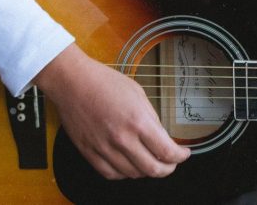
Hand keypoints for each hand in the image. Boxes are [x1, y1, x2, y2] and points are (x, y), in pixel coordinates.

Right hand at [34, 44, 191, 179]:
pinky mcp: (89, 152)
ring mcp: (104, 148)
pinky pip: (110, 174)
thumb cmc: (105, 82)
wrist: (73, 82)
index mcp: (138, 121)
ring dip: (146, 171)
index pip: (166, 151)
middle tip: (171, 163)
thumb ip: (151, 119)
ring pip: (132, 174)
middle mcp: (122, 139)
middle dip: (168, 169)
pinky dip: (124, 174)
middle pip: (152, 169)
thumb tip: (161, 137)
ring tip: (150, 162)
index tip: (183, 154)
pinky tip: (129, 165)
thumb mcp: (139, 94)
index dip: (180, 157)